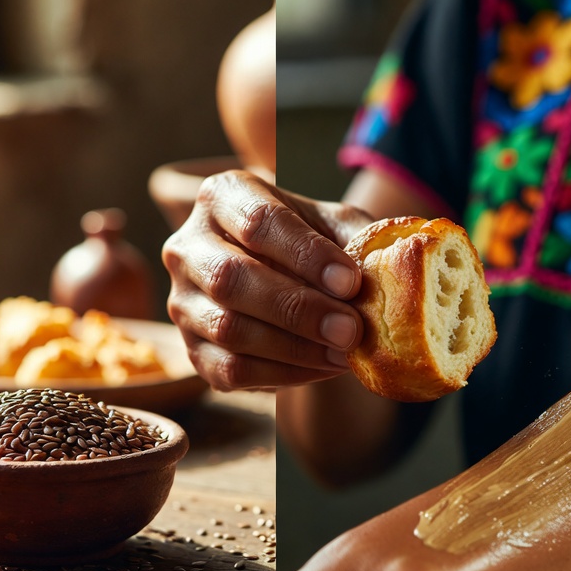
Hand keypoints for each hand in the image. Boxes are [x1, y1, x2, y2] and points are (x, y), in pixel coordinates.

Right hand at [162, 169, 372, 389]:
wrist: (285, 279)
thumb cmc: (311, 243)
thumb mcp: (335, 225)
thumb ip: (359, 238)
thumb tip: (387, 269)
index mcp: (222, 196)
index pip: (258, 221)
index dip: (305, 254)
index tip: (350, 281)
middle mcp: (188, 245)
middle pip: (231, 278)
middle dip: (297, 308)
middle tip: (350, 329)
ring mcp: (182, 300)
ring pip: (227, 328)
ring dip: (293, 347)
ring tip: (344, 353)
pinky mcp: (191, 349)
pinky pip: (229, 369)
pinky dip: (282, 374)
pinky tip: (322, 367)